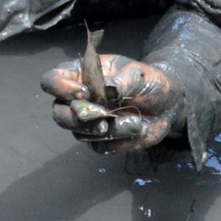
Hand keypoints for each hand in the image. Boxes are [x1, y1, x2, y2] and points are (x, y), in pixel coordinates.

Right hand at [40, 54, 183, 152]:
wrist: (168, 102)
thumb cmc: (146, 81)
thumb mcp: (137, 73)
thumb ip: (121, 80)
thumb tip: (107, 89)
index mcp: (80, 76)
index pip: (51, 81)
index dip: (60, 88)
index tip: (84, 92)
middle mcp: (77, 101)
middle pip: (57, 113)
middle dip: (75, 117)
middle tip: (100, 114)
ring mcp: (88, 123)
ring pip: (78, 133)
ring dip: (105, 129)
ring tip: (132, 122)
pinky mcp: (101, 141)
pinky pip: (99, 147)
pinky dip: (118, 139)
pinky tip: (136, 128)